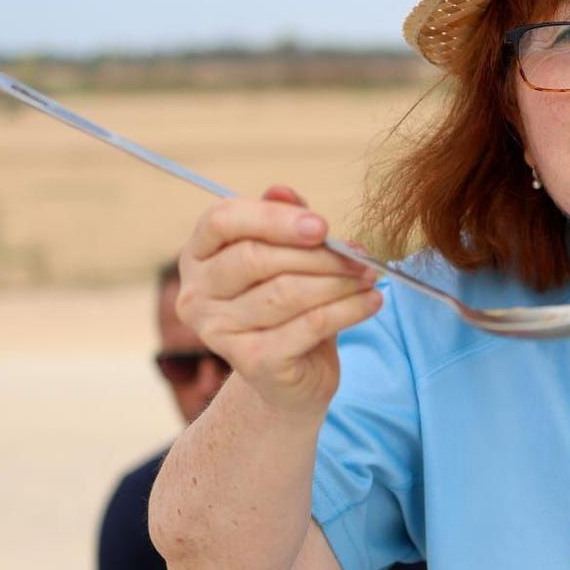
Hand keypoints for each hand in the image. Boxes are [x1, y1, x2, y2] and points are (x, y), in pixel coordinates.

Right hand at [176, 183, 381, 416]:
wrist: (291, 378)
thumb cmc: (288, 307)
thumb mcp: (288, 257)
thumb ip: (284, 222)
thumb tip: (283, 191)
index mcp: (197, 255)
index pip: (222, 221)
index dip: (273, 218)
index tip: (322, 226)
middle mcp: (196, 294)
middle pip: (256, 258)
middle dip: (317, 254)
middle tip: (358, 255)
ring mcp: (219, 332)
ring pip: (286, 292)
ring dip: (338, 281)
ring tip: (369, 276)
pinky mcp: (253, 362)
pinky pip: (310, 325)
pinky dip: (349, 309)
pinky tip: (372, 301)